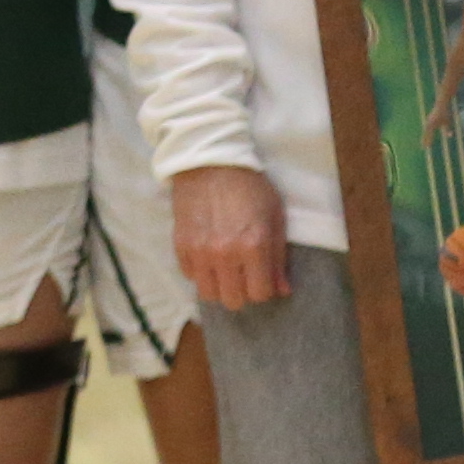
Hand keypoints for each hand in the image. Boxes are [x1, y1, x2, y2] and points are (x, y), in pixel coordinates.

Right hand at [175, 164, 290, 308]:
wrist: (211, 163)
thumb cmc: (250, 187)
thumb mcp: (275, 216)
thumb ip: (278, 256)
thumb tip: (282, 290)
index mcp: (253, 245)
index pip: (260, 293)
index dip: (266, 289)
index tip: (265, 278)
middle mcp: (225, 254)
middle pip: (234, 300)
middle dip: (243, 292)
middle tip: (246, 275)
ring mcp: (199, 252)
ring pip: (209, 295)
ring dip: (220, 286)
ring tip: (226, 270)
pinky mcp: (180, 246)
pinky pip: (190, 277)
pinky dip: (201, 273)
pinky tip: (209, 257)